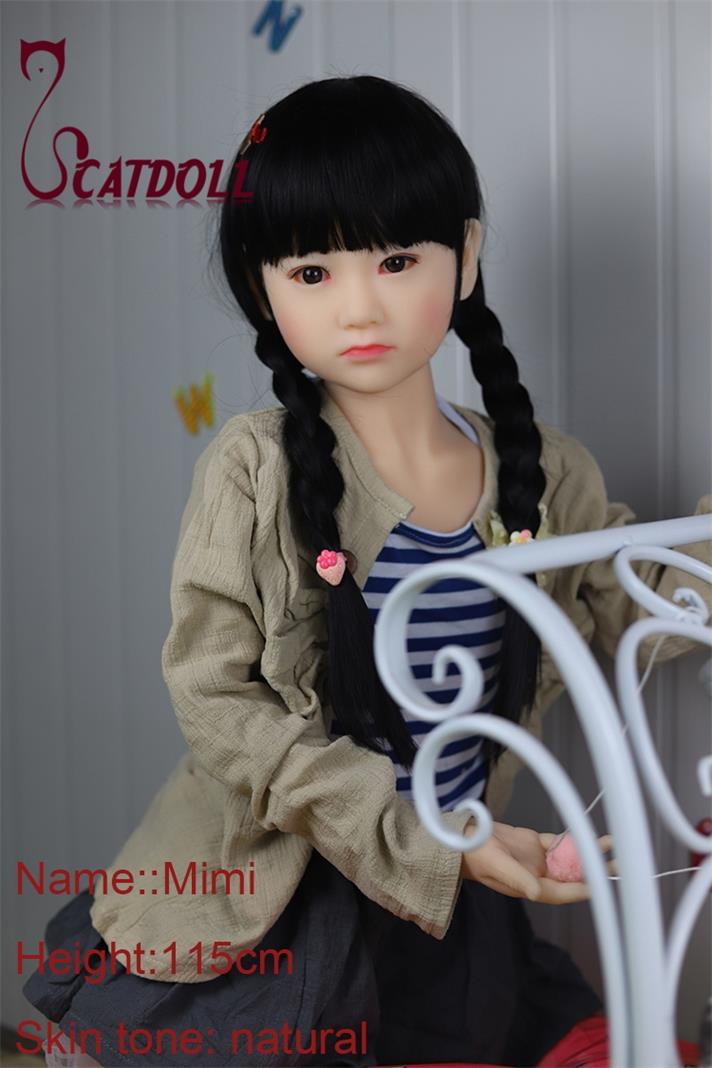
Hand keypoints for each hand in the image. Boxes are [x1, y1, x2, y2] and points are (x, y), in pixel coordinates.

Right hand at [460, 819, 616, 904]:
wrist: (463, 837)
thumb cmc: (475, 854)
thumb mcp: (496, 865)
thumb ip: (518, 878)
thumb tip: (537, 892)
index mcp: (530, 886)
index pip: (562, 891)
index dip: (581, 888)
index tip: (601, 883)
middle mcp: (539, 876)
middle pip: (572, 876)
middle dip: (594, 872)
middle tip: (618, 865)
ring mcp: (538, 860)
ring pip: (570, 859)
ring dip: (588, 853)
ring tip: (611, 846)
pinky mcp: (535, 845)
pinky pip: (559, 844)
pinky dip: (573, 840)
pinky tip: (588, 836)